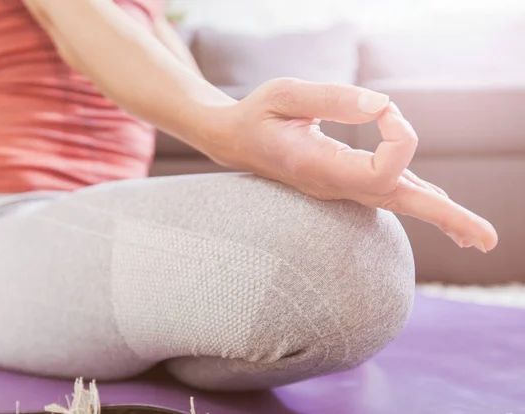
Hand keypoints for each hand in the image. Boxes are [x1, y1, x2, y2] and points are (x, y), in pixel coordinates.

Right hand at [212, 78, 497, 252]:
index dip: (399, 135)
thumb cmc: (254, 115)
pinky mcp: (344, 181)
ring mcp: (340, 188)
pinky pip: (387, 194)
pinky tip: (441, 204)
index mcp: (319, 168)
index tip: (384, 108)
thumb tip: (383, 107)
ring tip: (477, 237)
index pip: (383, 171)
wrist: (234, 142)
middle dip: (446, 218)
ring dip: (441, 216)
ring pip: (397, 204)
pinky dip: (419, 200)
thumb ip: (332, 98)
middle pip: (400, 206)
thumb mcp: (282, 93)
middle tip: (489, 241)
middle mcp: (334, 186)